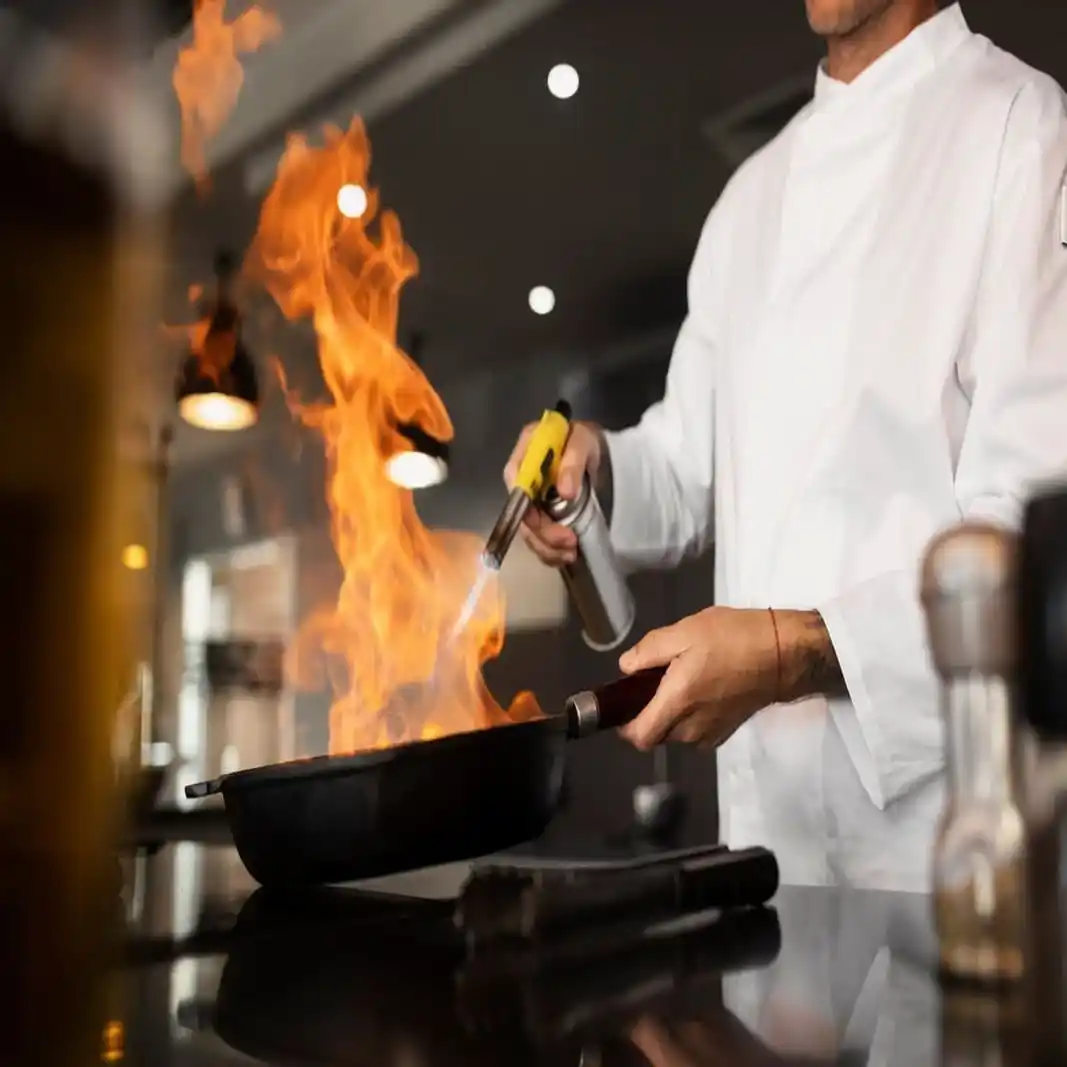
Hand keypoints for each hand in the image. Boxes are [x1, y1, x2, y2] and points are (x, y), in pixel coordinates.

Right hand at [502, 419, 603, 566]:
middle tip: (568, 542)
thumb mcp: (582, 441)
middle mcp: (521, 481)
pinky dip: (550, 550)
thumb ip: (572, 462)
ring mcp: (530, 500)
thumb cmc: (585, 441)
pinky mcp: (541, 515)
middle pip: (521, 513)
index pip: (515, 483)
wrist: (598, 452)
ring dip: (547, 547)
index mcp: (525, 455)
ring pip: (529, 530)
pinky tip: (566, 555)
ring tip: (570, 554)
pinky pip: (539, 537)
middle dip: (542, 533)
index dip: (525, 505)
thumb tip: (565, 491)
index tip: (544, 522)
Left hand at [617, 607, 778, 749]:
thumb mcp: (684, 632)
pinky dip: (691, 715)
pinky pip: (696, 730)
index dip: (625, 724)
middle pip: (656, 734)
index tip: (626, 702)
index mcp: (677, 705)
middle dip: (649, 712)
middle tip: (658, 679)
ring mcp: (712, 734)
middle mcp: (692, 729)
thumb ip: (648, 652)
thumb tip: (626, 669)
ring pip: (676, 733)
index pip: (639, 737)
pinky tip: (703, 687)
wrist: (784, 654)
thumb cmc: (733, 639)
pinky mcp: (727, 731)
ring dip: (671, 713)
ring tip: (684, 678)